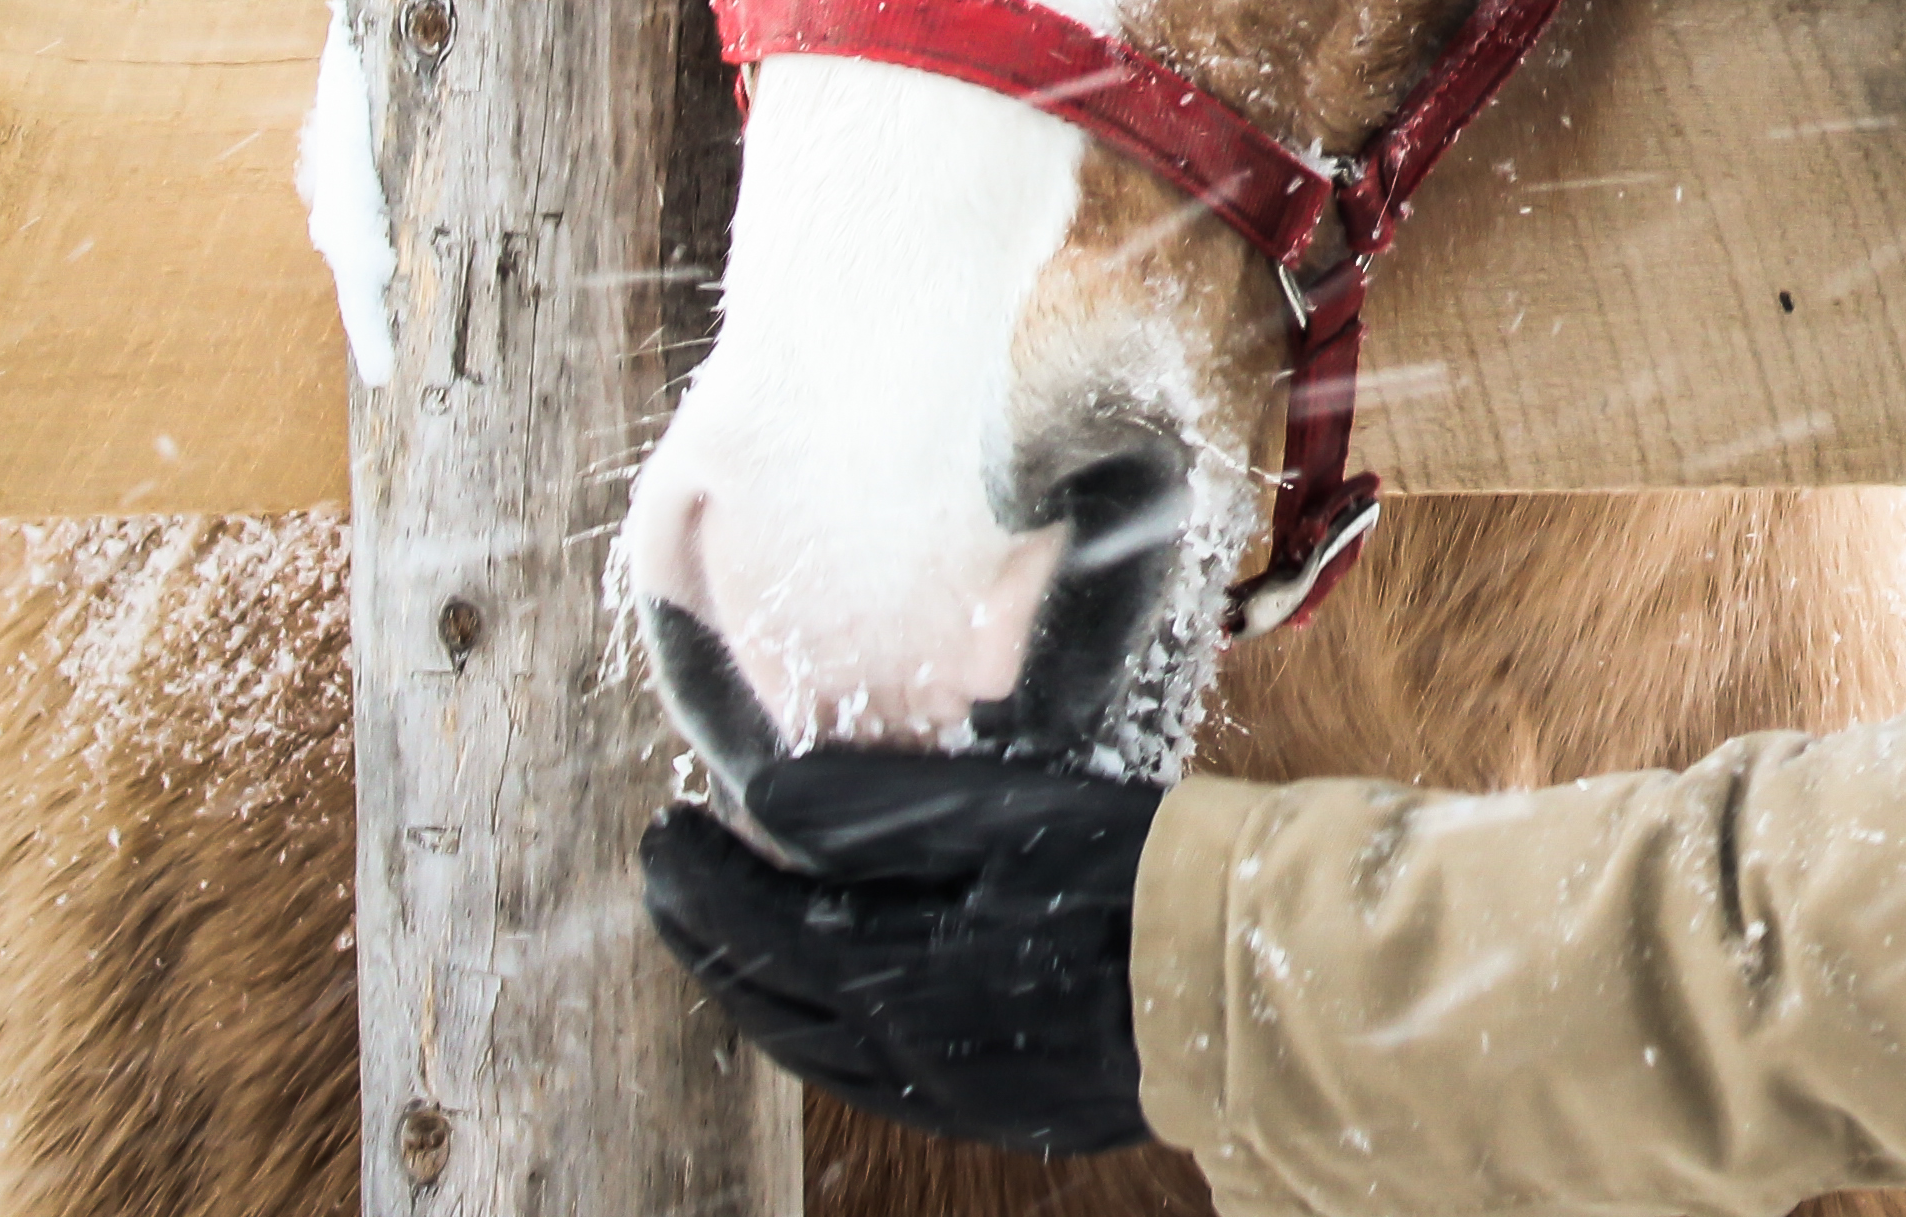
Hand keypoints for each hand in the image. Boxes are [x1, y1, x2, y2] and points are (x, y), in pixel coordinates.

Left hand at [640, 748, 1161, 1156]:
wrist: (1241, 982)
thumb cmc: (1138, 878)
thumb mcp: (1015, 814)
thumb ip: (884, 808)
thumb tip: (768, 797)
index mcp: (903, 973)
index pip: (760, 928)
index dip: (700, 880)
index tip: (664, 830)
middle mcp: (907, 1049)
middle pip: (769, 999)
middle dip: (705, 937)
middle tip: (670, 881)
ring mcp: (951, 1090)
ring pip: (812, 1050)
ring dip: (753, 993)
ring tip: (724, 943)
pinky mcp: (996, 1108)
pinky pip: (869, 1082)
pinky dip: (818, 1038)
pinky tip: (824, 1014)